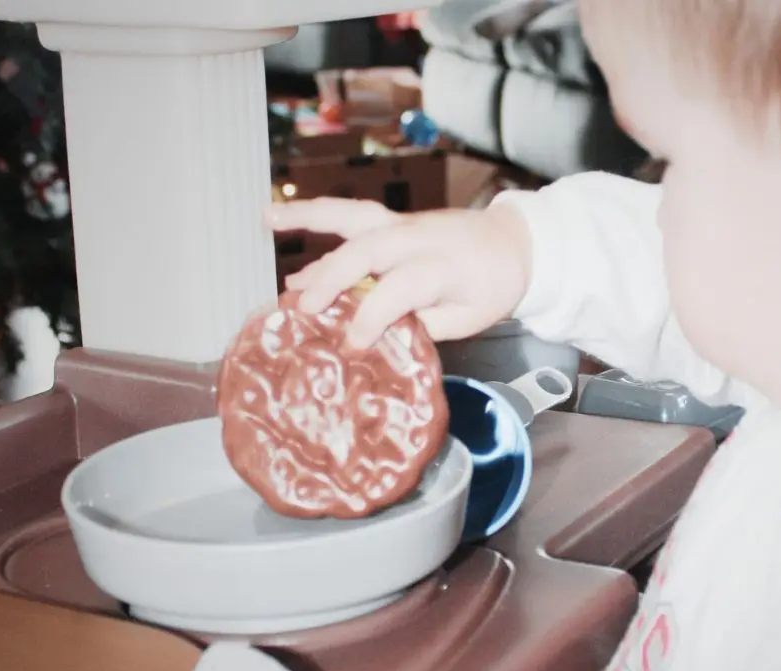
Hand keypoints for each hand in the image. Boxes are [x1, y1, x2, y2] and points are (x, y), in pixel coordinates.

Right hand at [269, 198, 532, 348]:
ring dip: (308, 217)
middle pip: (368, 249)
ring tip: (267, 221)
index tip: (354, 344)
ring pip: (352, 216)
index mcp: (443, 267)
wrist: (513, 244)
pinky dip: (314, 215)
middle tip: (304, 307)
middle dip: (331, 275)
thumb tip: (375, 334)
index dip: (373, 316)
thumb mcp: (467, 320)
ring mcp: (402, 225)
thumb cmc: (492, 286)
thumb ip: (421, 325)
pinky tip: (276, 219)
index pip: (400, 289)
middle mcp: (417, 238)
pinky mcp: (390, 221)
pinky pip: (349, 215)